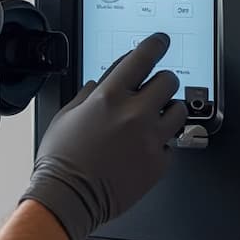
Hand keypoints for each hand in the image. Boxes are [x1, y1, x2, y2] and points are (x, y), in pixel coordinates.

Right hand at [19, 33, 187, 239]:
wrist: (69, 198)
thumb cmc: (61, 161)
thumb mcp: (66, 116)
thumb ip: (87, 95)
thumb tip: (100, 84)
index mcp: (109, 97)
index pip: (143, 57)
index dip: (156, 44)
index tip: (161, 41)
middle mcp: (134, 114)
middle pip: (169, 81)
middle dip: (162, 81)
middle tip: (154, 89)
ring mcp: (150, 139)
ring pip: (179, 110)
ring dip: (167, 111)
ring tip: (152, 120)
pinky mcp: (159, 163)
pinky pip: (171, 144)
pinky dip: (160, 143)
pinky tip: (143, 148)